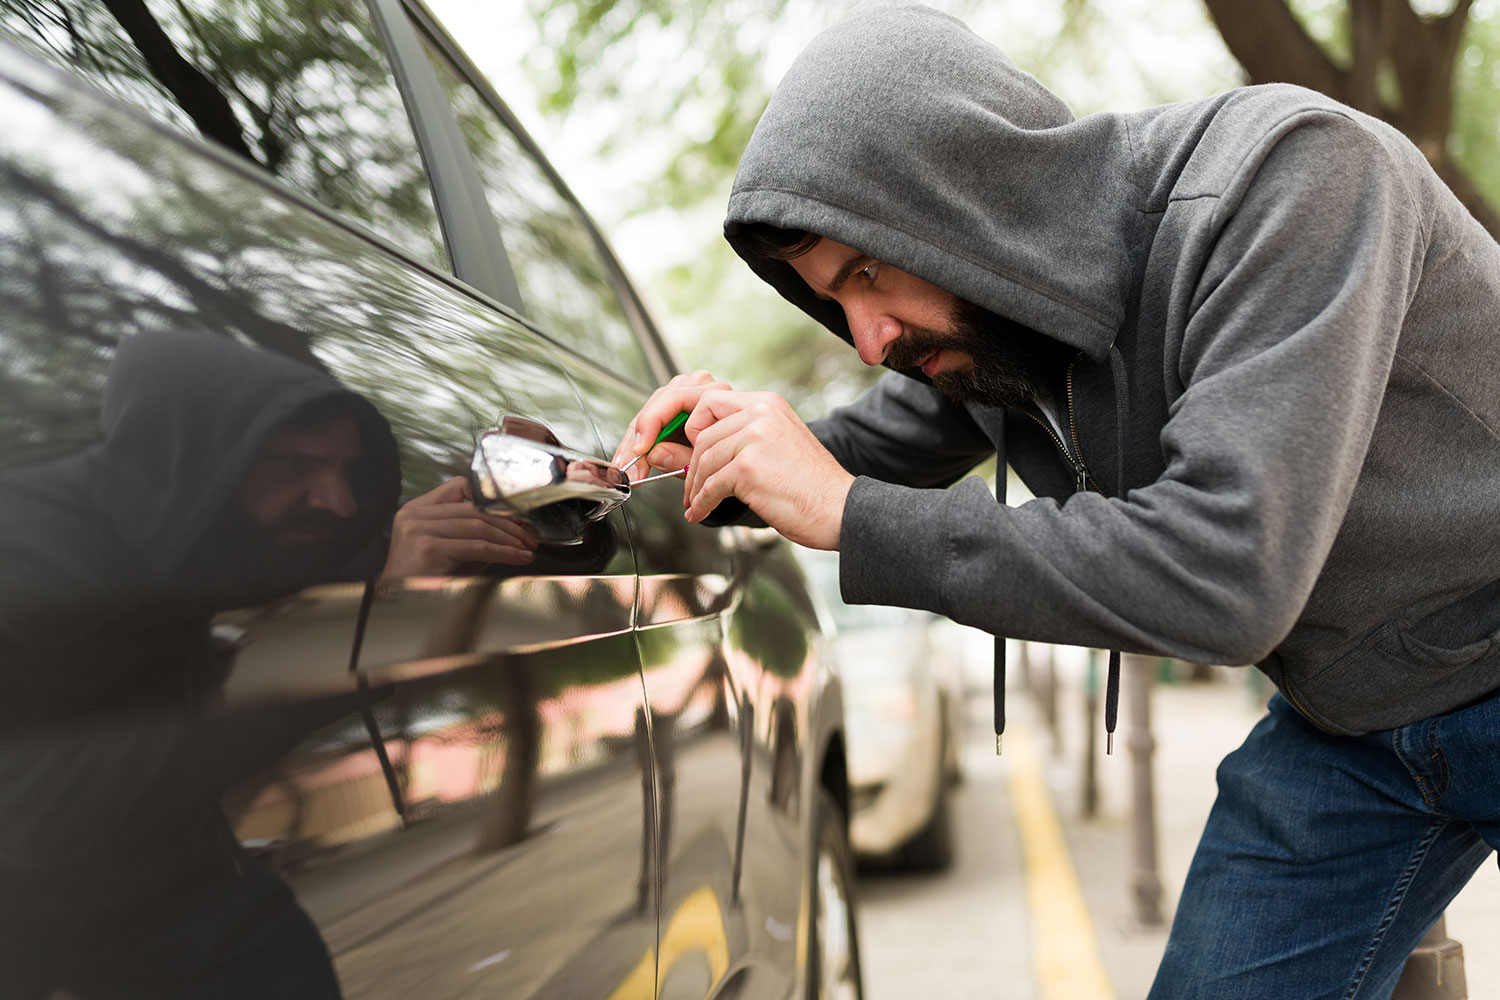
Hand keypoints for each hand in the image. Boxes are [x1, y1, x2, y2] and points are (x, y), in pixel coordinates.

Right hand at [380, 477, 538, 580]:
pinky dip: (503, 552)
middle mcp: (414, 514)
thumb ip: (472, 533)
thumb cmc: (428, 580)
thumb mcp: (451, 549)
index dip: (491, 500)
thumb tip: (514, 528)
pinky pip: (476, 546)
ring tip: (526, 550)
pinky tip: (518, 558)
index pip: (460, 486)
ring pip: (478, 526)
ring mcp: (419, 529)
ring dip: (509, 540)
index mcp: (417, 509)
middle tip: (529, 539)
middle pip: (473, 509)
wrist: (401, 606)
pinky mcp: (428, 548)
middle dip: (508, 525)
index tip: (515, 517)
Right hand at [611, 370, 731, 473]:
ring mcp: (683, 392)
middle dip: (639, 439)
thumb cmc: (727, 451)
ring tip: (630, 465)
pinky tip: (632, 458)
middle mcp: (697, 387)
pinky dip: (640, 440)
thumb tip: (655, 454)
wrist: (736, 450)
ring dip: (635, 441)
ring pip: (649, 412)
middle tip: (630, 465)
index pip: (673, 399)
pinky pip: (649, 419)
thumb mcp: (708, 459)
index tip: (641, 449)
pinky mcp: (672, 404)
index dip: (652, 425)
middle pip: (657, 406)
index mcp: (713, 393)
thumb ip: (682, 457)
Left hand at [681, 389, 853, 550]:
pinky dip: (701, 503)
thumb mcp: (774, 445)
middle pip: (702, 434)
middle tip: (691, 487)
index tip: (691, 451)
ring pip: (704, 461)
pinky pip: (710, 486)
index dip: (693, 427)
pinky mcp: (748, 468)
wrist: (840, 509)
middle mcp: (760, 413)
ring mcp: (754, 438)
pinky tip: (700, 513)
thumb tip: (680, 447)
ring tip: (697, 503)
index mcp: (767, 403)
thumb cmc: (810, 484)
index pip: (709, 401)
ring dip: (696, 487)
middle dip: (692, 465)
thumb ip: (737, 438)